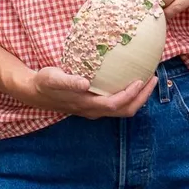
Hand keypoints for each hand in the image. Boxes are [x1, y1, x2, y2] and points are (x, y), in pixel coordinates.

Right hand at [12, 66, 157, 118]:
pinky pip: (117, 103)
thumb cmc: (44, 83)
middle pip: (125, 110)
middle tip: (154, 78)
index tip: (140, 80)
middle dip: (142, 97)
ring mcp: (94, 109)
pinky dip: (129, 94)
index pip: (116, 104)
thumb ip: (68, 81)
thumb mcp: (53, 78)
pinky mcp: (94, 104)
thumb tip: (85, 83)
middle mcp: (94, 111)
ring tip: (148, 78)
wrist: (34, 92)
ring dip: (138, 97)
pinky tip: (131, 80)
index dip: (131, 95)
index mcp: (87, 105)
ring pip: (123, 109)